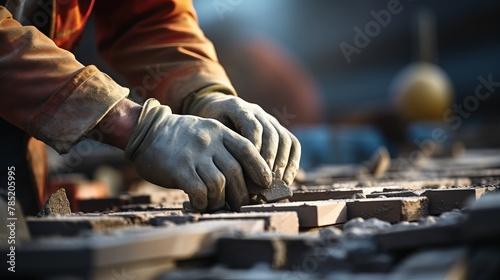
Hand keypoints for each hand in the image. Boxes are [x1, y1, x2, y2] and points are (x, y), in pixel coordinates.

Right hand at [125, 99, 272, 211]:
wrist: (145, 132)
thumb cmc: (179, 138)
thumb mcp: (205, 132)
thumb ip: (223, 149)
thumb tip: (243, 178)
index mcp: (219, 131)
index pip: (248, 149)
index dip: (260, 168)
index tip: (266, 183)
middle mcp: (209, 142)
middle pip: (235, 172)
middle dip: (242, 193)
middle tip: (241, 204)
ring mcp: (194, 155)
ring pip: (219, 184)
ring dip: (221, 200)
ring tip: (217, 205)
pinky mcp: (179, 169)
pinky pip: (199, 191)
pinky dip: (203, 203)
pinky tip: (200, 204)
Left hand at [187, 92, 300, 184]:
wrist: (215, 111)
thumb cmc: (208, 130)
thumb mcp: (207, 136)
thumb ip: (218, 150)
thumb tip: (229, 179)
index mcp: (236, 108)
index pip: (252, 127)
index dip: (256, 150)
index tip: (253, 171)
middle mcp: (256, 111)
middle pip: (271, 133)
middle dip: (270, 160)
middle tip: (266, 182)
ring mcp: (269, 119)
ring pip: (284, 138)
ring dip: (282, 163)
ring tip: (275, 183)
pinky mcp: (278, 128)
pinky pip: (292, 143)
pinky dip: (292, 162)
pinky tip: (286, 180)